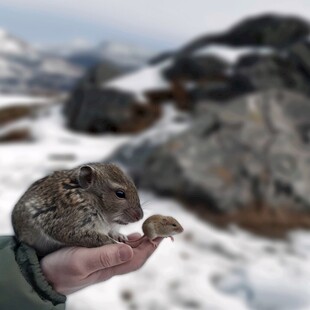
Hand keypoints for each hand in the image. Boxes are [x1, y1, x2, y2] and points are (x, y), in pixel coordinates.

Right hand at [40, 234, 161, 294]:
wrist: (41, 274)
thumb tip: (129, 251)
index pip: (138, 257)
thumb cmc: (59, 270)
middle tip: (161, 226)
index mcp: (109, 267)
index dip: (152, 246)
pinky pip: (116, 246)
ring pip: (128, 249)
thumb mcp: (81, 261)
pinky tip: (130, 234)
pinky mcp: (95, 252)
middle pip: (137, 252)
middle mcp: (110, 263)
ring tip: (150, 228)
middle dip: (151, 240)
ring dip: (141, 239)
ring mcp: (103, 258)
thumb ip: (105, 256)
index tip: (163, 234)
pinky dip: (127, 239)